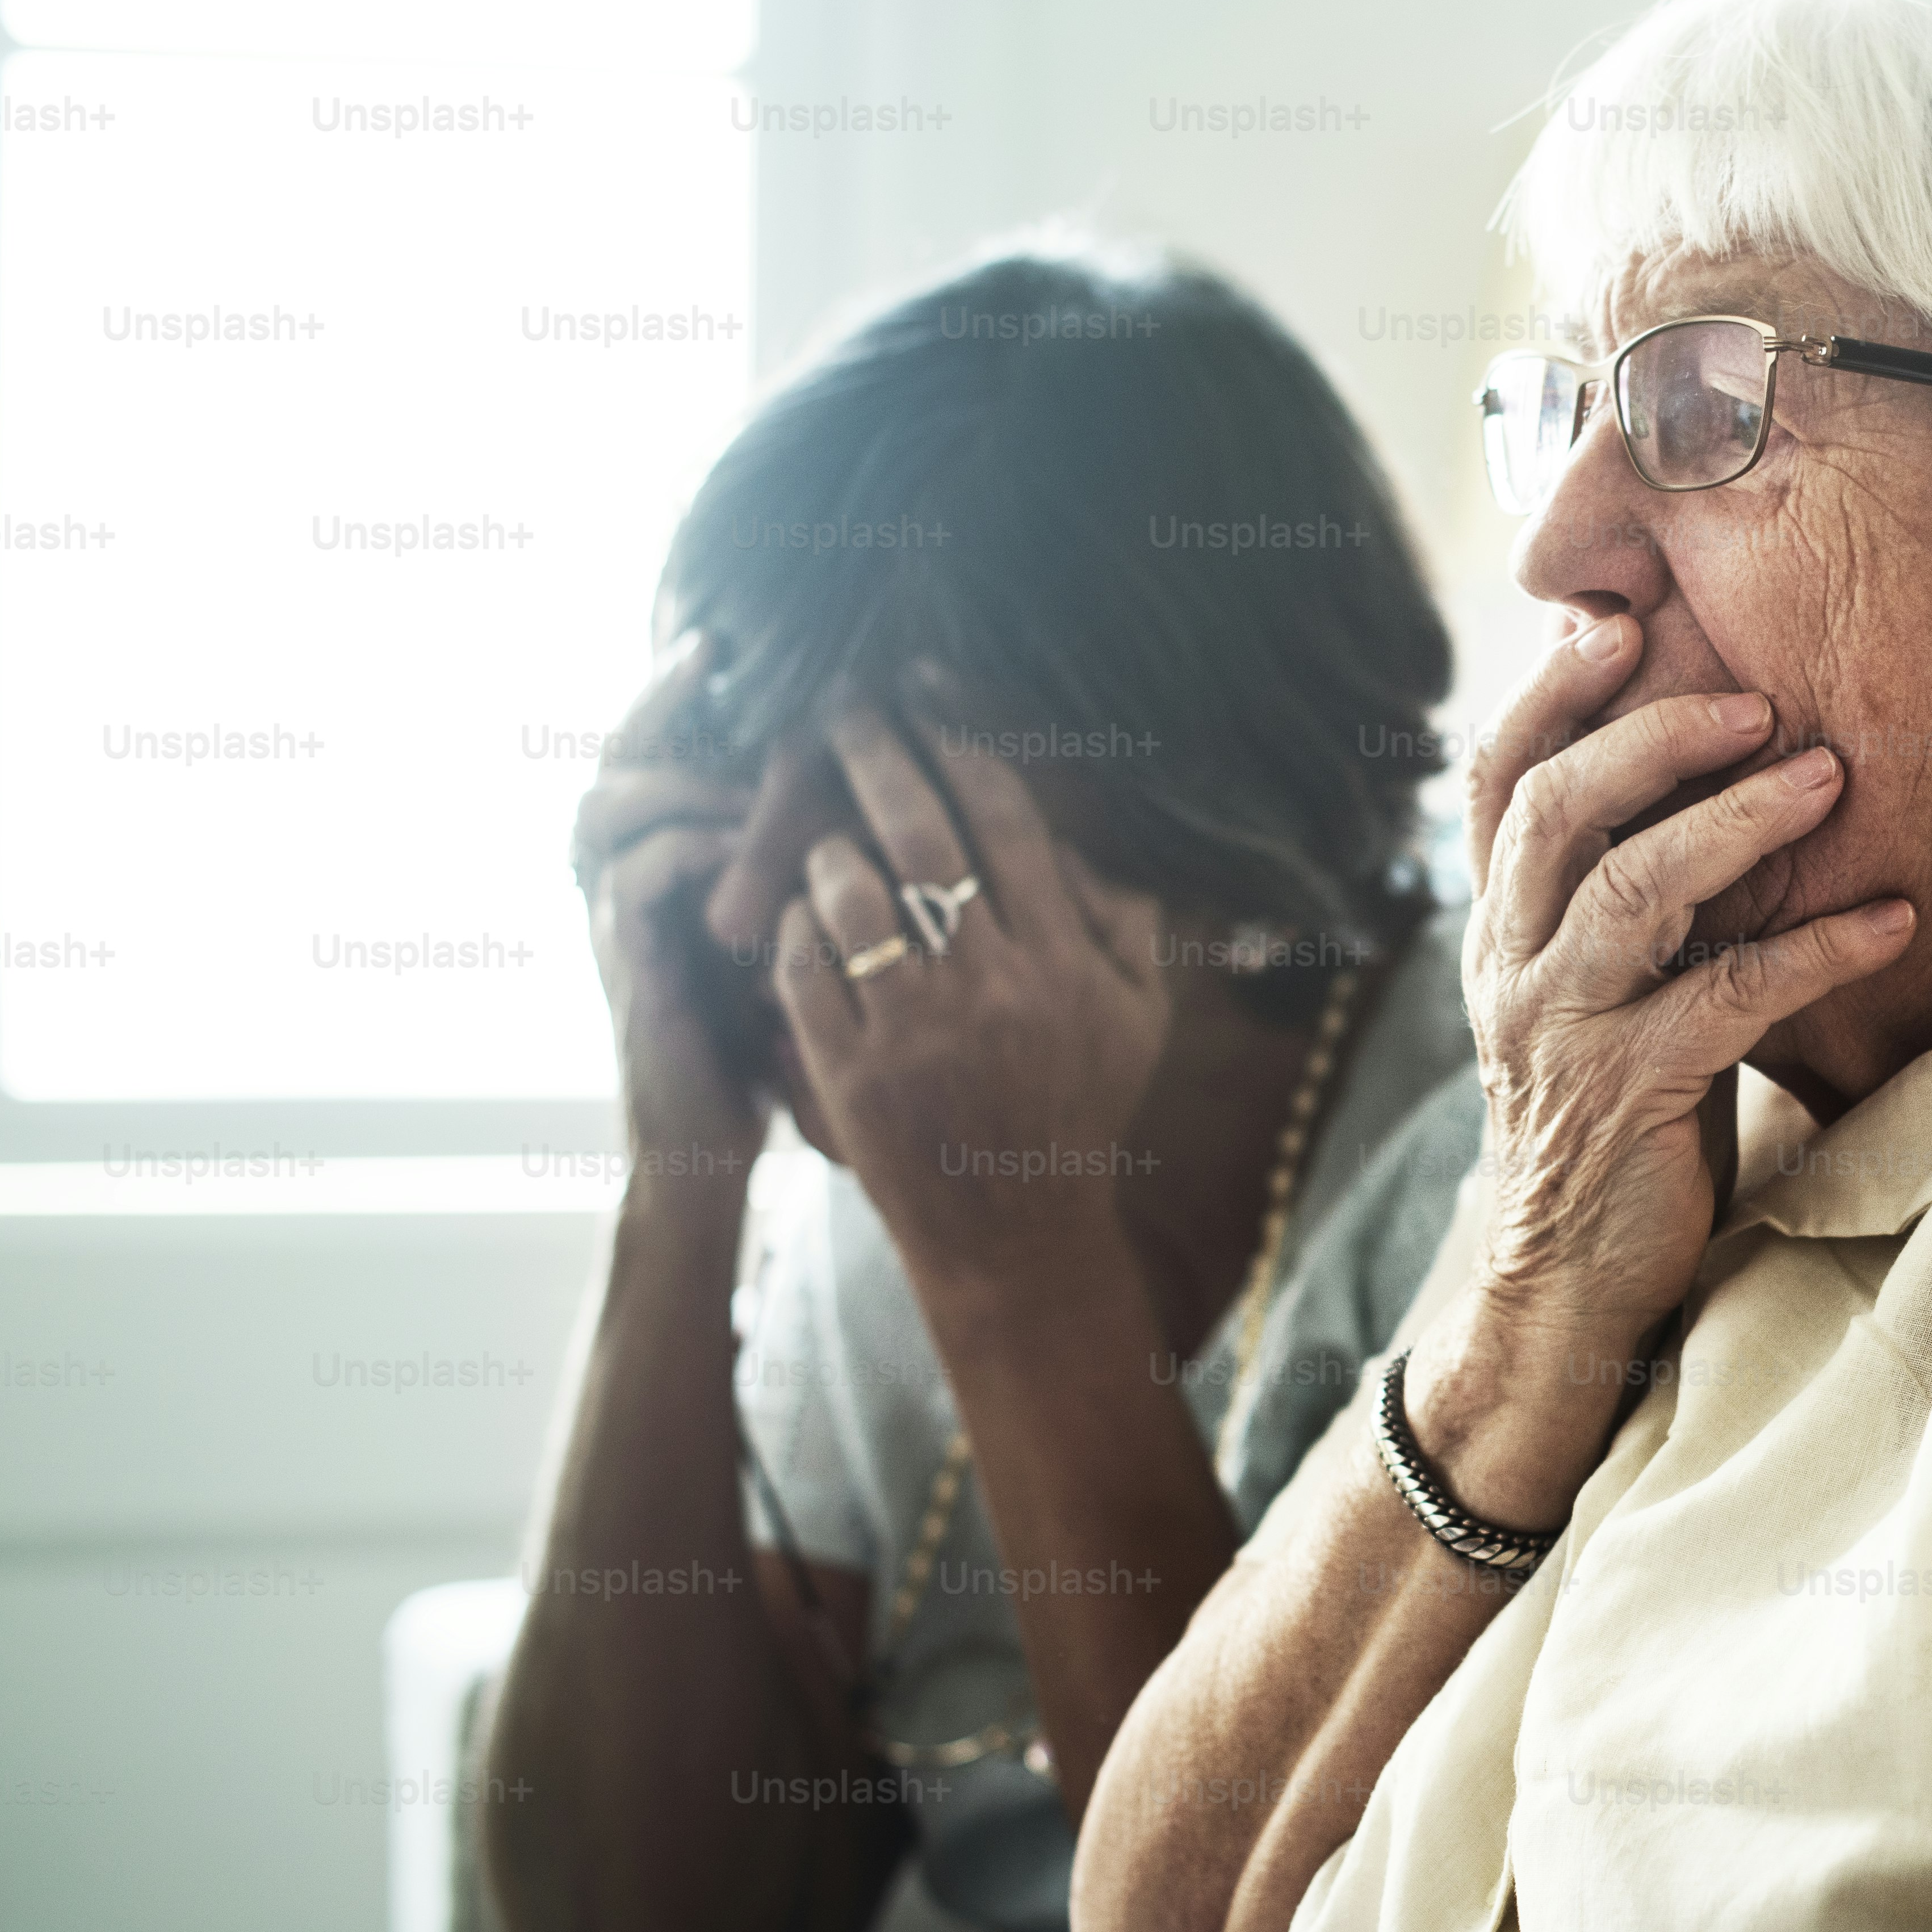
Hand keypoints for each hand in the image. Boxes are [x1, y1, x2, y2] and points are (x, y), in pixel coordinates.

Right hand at [573, 630, 765, 1174]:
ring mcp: (617, 922)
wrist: (711, 1146)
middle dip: (657, 703)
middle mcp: (620, 882)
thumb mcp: (783, 930)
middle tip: (709, 658)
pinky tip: (739, 840)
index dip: (670, 692)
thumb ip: (793, 865)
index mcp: (655, 865)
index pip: (645, 751)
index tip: (717, 638)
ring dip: (683, 776)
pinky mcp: (629, 967)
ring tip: (747, 767)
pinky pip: (634, 878)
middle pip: (609, 759)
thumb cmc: (761, 1039)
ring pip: (606, 805)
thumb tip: (857, 789)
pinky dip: (687, 845)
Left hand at [767, 687, 1176, 1300]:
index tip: (930, 695)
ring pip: (852, 893)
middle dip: (878, 754)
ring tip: (822, 828)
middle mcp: (992, 987)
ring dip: (828, 844)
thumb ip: (1129, 925)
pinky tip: (798, 912)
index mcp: (1064, 964)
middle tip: (845, 708)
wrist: (1014, 1236)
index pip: (1009, 823)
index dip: (965, 744)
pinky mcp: (850, 1071)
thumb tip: (1099, 837)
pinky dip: (792, 926)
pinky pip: (803, 966)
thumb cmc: (1076, 1114)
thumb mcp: (1138, 1021)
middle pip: (923, 836)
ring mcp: (914, 1030)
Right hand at [1424, 614, 1915, 1513]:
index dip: (1548, 692)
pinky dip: (1817, 951)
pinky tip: (1895, 919)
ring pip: (1632, 890)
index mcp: (1501, 923)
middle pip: (1556, 809)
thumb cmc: (1614, 1113)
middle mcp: (1514, 962)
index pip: (1495, 776)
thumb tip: (1716, 778)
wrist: (1566, 1282)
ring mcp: (1563, 1028)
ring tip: (1829, 776)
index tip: (1613, 619)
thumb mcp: (1599, 988)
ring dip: (1737, 822)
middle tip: (1754, 695)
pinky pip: (1727, 999)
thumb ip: (1624, 894)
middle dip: (1653, 735)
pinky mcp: (1629, 1094)